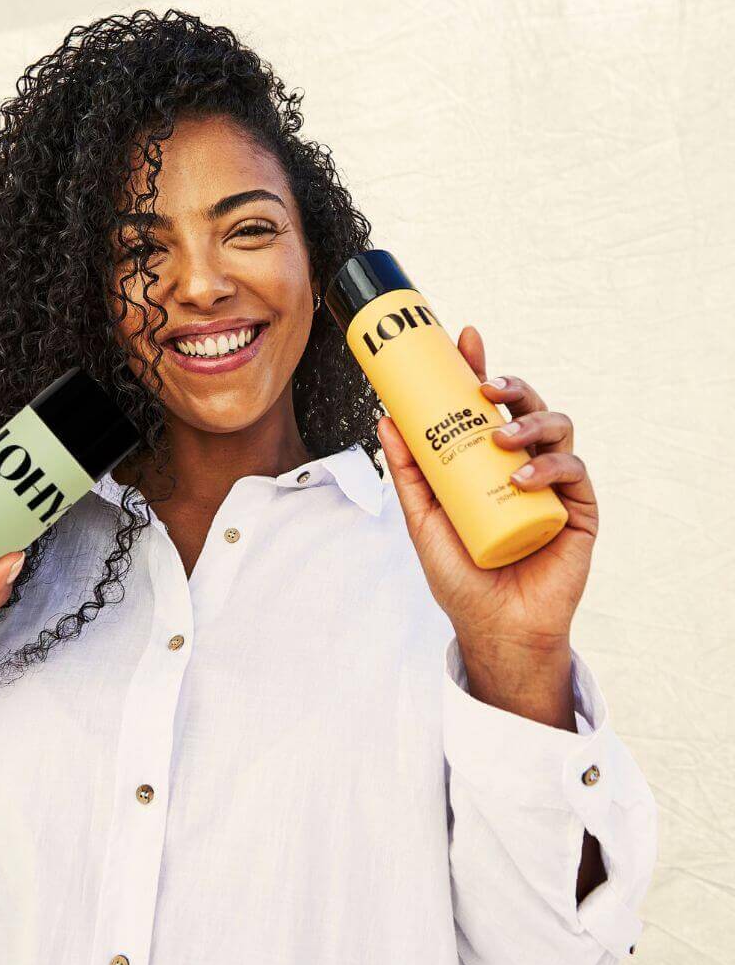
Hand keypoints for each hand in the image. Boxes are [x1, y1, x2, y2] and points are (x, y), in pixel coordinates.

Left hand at [376, 325, 597, 653]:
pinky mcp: (578, 510)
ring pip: (557, 428)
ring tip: (501, 439)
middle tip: (486, 385)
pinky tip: (521, 478)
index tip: (467, 337)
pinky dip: (550, 467)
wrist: (493, 627)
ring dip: (530, 423)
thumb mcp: (423, 519)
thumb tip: (385, 419)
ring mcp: (553, 485)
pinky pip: (574, 471)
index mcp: (487, 461)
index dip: (480, 369)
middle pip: (526, 407)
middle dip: (510, 385)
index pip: (487, 405)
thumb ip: (408, 473)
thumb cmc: (459, 576)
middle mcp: (523, 465)